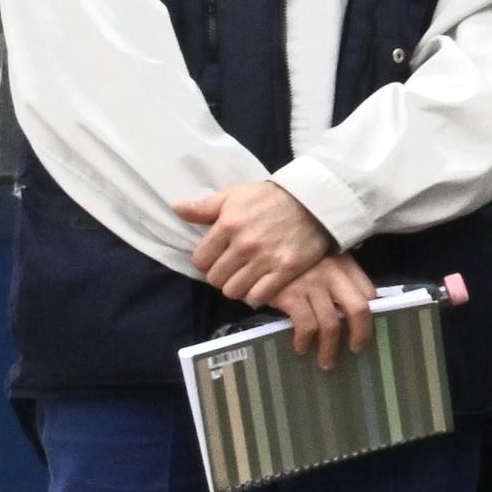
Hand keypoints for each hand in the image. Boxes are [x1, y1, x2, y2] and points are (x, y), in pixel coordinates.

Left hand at [171, 179, 341, 308]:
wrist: (316, 200)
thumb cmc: (271, 197)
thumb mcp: (236, 195)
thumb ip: (205, 206)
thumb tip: (175, 208)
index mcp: (228, 225)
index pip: (199, 261)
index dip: (207, 261)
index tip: (219, 256)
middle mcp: (244, 244)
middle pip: (215, 279)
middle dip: (222, 274)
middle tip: (234, 267)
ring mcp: (266, 259)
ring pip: (233, 291)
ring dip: (237, 286)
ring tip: (246, 276)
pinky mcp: (286, 270)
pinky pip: (258, 296)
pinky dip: (257, 294)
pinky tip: (261, 283)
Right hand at [277, 254, 379, 369]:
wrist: (259, 257)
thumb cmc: (295, 265)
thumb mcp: (323, 264)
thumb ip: (340, 281)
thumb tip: (352, 312)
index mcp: (345, 265)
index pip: (369, 292)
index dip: (371, 315)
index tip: (366, 330)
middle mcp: (333, 274)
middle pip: (358, 309)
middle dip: (361, 334)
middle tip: (357, 350)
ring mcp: (312, 285)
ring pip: (331, 324)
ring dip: (330, 349)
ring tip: (327, 362)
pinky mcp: (290, 296)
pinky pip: (306, 326)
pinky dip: (305, 341)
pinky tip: (301, 348)